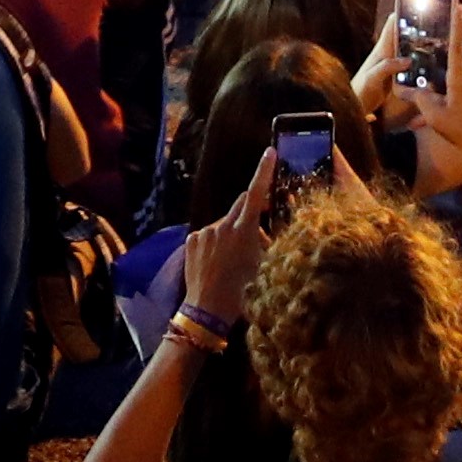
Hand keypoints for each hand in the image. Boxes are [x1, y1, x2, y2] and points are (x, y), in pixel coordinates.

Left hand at [177, 175, 274, 328]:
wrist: (207, 309)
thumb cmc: (242, 292)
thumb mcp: (262, 266)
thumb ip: (263, 242)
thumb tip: (263, 230)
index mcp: (244, 231)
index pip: (256, 194)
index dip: (264, 172)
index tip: (269, 152)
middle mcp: (222, 226)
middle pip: (241, 205)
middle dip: (251, 211)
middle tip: (258, 229)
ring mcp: (205, 231)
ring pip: (225, 223)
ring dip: (232, 232)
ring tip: (233, 258)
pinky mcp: (192, 239)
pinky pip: (209, 233)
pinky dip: (216, 241)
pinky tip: (217, 261)